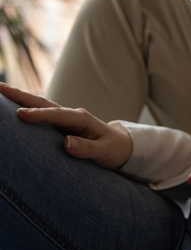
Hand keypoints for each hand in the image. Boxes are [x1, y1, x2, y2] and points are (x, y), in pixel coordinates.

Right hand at [0, 83, 131, 168]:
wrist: (120, 146)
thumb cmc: (112, 149)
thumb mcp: (103, 152)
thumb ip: (87, 149)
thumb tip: (66, 143)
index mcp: (82, 119)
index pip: (58, 116)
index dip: (39, 115)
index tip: (21, 115)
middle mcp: (72, 114)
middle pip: (44, 103)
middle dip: (21, 96)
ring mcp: (65, 118)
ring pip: (40, 106)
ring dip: (20, 99)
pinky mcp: (60, 124)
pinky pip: (40, 114)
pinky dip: (26, 108)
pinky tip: (10, 106)